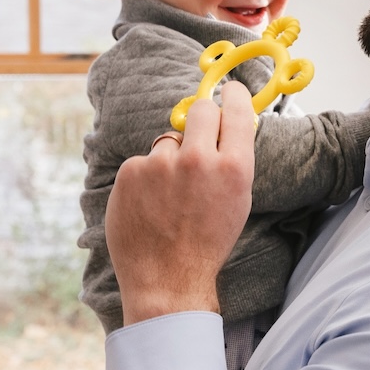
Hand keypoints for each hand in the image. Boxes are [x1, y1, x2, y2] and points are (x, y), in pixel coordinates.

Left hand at [106, 81, 256, 323]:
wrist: (168, 279)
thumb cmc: (207, 244)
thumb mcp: (238, 201)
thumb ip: (233, 161)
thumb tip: (228, 127)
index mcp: (233, 168)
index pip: (236, 110)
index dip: (233, 96)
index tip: (230, 90)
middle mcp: (198, 159)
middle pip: (201, 110)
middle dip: (202, 118)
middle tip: (199, 135)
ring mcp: (161, 164)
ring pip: (169, 141)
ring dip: (171, 158)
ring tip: (170, 196)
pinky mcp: (131, 171)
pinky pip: (144, 161)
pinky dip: (146, 178)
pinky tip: (150, 204)